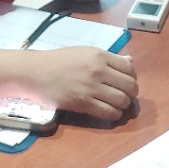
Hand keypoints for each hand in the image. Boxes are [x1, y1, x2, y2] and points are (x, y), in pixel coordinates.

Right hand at [9, 46, 137, 120]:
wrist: (36, 72)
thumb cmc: (59, 61)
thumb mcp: (85, 52)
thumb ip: (109, 57)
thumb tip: (130, 61)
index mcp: (100, 55)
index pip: (130, 69)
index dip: (132, 78)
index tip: (126, 83)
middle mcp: (98, 70)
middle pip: (130, 86)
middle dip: (131, 93)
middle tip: (124, 96)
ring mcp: (91, 88)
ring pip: (122, 101)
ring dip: (123, 105)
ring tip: (116, 104)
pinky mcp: (83, 103)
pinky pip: (109, 112)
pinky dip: (114, 114)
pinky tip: (109, 112)